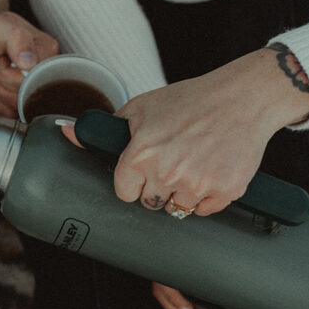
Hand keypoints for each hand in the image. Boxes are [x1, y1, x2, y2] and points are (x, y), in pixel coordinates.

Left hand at [0, 11, 57, 116]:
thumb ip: (18, 41)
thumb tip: (30, 62)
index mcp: (45, 54)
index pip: (36, 83)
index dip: (13, 77)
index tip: (3, 60)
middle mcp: (40, 73)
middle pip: (24, 99)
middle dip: (0, 85)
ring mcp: (26, 89)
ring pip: (14, 110)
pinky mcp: (13, 101)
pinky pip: (4, 115)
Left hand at [113, 46, 308, 216]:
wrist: (242, 98)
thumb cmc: (191, 101)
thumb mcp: (141, 107)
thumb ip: (105, 127)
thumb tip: (67, 132)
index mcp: (142, 154)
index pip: (124, 192)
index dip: (134, 181)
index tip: (144, 171)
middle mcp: (167, 173)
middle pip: (150, 202)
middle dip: (158, 186)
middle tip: (173, 161)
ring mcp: (197, 185)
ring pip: (177, 209)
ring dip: (182, 192)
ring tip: (193, 163)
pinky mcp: (224, 191)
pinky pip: (204, 210)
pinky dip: (207, 196)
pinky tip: (210, 169)